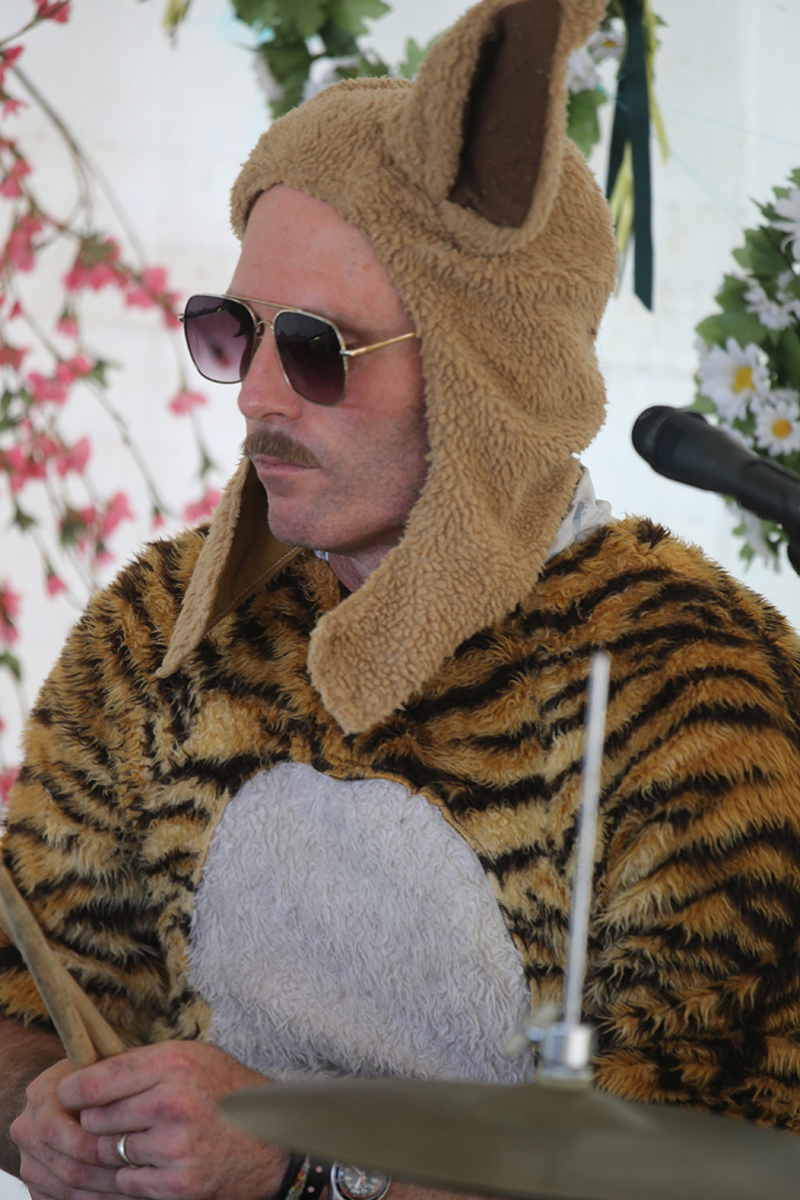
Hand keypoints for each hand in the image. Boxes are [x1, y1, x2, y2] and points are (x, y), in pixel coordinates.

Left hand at [13, 1041, 285, 1199]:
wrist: (274, 1140)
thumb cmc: (228, 1092)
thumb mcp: (194, 1057)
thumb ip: (145, 1063)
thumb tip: (87, 1070)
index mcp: (174, 1063)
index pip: (97, 1080)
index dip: (72, 1089)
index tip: (65, 1093)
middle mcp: (172, 1103)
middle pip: (96, 1119)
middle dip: (95, 1121)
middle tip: (105, 1119)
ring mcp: (174, 1147)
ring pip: (109, 1152)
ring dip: (114, 1148)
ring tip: (138, 1137)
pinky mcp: (177, 1183)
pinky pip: (127, 1181)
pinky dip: (133, 1174)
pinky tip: (155, 1160)